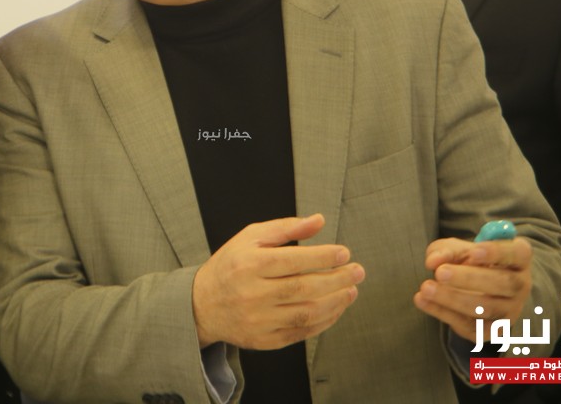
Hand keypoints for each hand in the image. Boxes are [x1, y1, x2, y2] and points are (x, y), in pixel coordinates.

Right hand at [191, 214, 363, 349]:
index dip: (323, 257)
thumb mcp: (250, 237)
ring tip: (351, 290)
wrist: (202, 304)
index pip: (293, 260)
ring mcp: (258, 319)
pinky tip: (335, 308)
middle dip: (337, 279)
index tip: (345, 253)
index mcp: (249, 264)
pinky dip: (324, 321)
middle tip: (358, 271)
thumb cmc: (231, 265)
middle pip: (304, 288)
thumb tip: (319, 220)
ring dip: (335, 302)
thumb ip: (285, 228)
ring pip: (306, 312)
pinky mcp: (264, 339)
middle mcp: (253, 293)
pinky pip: (301, 332)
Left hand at [413, 236, 532, 343]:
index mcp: (518, 258)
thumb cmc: (470, 261)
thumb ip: (447, 251)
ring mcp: (511, 310)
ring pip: (487, 308)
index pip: (517, 254)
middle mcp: (521, 285)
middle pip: (504, 283)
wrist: (477, 288)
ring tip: (426, 287)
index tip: (473, 251)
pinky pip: (472, 326)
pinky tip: (423, 301)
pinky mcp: (494, 330)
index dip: (496, 253)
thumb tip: (433, 261)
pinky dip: (444, 313)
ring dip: (453, 299)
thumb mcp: (459, 249)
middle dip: (470, 278)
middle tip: (440, 273)